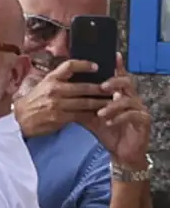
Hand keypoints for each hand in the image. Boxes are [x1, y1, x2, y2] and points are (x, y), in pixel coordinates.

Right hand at [14, 59, 107, 137]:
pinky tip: (100, 114)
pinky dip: (92, 115)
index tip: (96, 66)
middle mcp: (54, 89)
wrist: (21, 118)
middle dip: (100, 88)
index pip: (69, 66)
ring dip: (100, 103)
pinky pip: (81, 115)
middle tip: (112, 88)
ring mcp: (57, 104)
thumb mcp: (43, 85)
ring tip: (112, 101)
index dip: (84, 65)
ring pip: (85, 103)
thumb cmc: (34, 101)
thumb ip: (59, 81)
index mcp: (50, 79)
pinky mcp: (60, 117)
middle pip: (83, 87)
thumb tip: (78, 76)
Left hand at [79, 54, 151, 171]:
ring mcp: (139, 109)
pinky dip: (119, 117)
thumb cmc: (106, 131)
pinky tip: (109, 122)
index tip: (113, 55)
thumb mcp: (90, 116)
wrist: (120, 152)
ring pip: (128, 100)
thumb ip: (82, 103)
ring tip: (100, 113)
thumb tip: (64, 93)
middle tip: (102, 87)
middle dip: (114, 82)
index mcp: (120, 94)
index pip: (119, 76)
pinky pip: (133, 115)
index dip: (118, 66)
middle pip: (127, 82)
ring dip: (112, 105)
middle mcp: (132, 98)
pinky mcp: (143, 121)